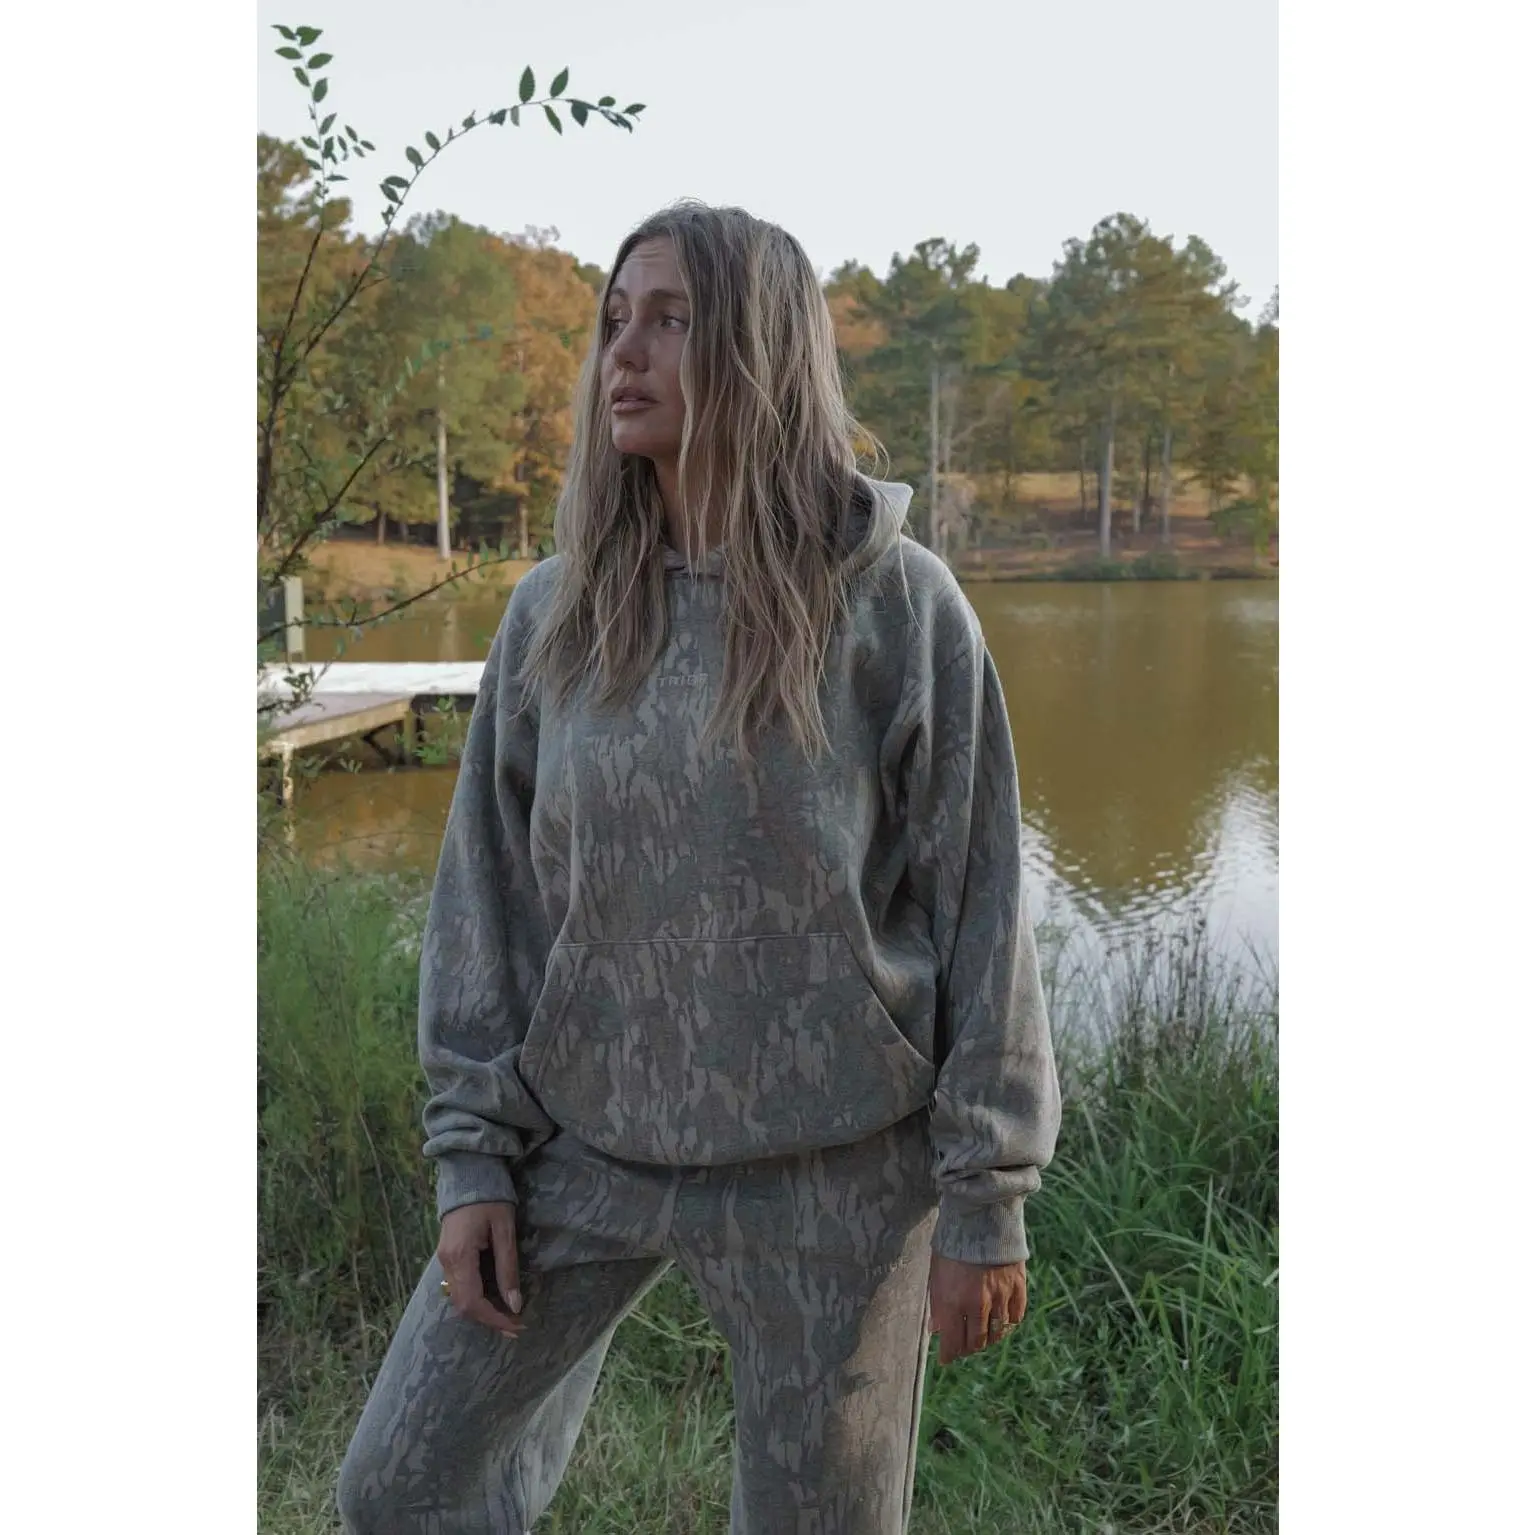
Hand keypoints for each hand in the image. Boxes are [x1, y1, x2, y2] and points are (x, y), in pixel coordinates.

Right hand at [437, 1202, 523, 1337]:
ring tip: (508, 1316)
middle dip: (489, 1320)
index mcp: (459, 1256)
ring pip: (459, 1298)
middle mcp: (446, 1262)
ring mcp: (444, 1259)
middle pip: (463, 1305)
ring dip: (483, 1311)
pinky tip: (493, 1298)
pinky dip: (476, 1298)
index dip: (494, 1318)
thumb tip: (515, 1304)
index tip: (516, 1325)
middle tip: (515, 1327)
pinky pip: (459, 1286)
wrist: (468, 1174)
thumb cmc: (491, 1198)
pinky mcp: (448, 1255)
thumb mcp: (505, 1231)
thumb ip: (508, 1268)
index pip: (473, 1302)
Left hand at [927, 1253, 1026, 1364]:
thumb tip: (935, 1330)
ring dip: (988, 1338)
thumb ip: (937, 1303)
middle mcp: (978, 1304)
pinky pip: (1015, 1317)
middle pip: (976, 1342)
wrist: (980, 1215)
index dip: (949, 1355)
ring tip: (981, 1335)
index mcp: (954, 1301)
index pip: (953, 1343)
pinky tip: (1000, 1321)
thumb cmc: (952, 1243)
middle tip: (962, 1346)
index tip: (946, 1358)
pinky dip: (1008, 1323)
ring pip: (997, 1333)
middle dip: (967, 1347)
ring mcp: (1000, 1296)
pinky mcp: (1017, 1286)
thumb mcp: (936, 1272)